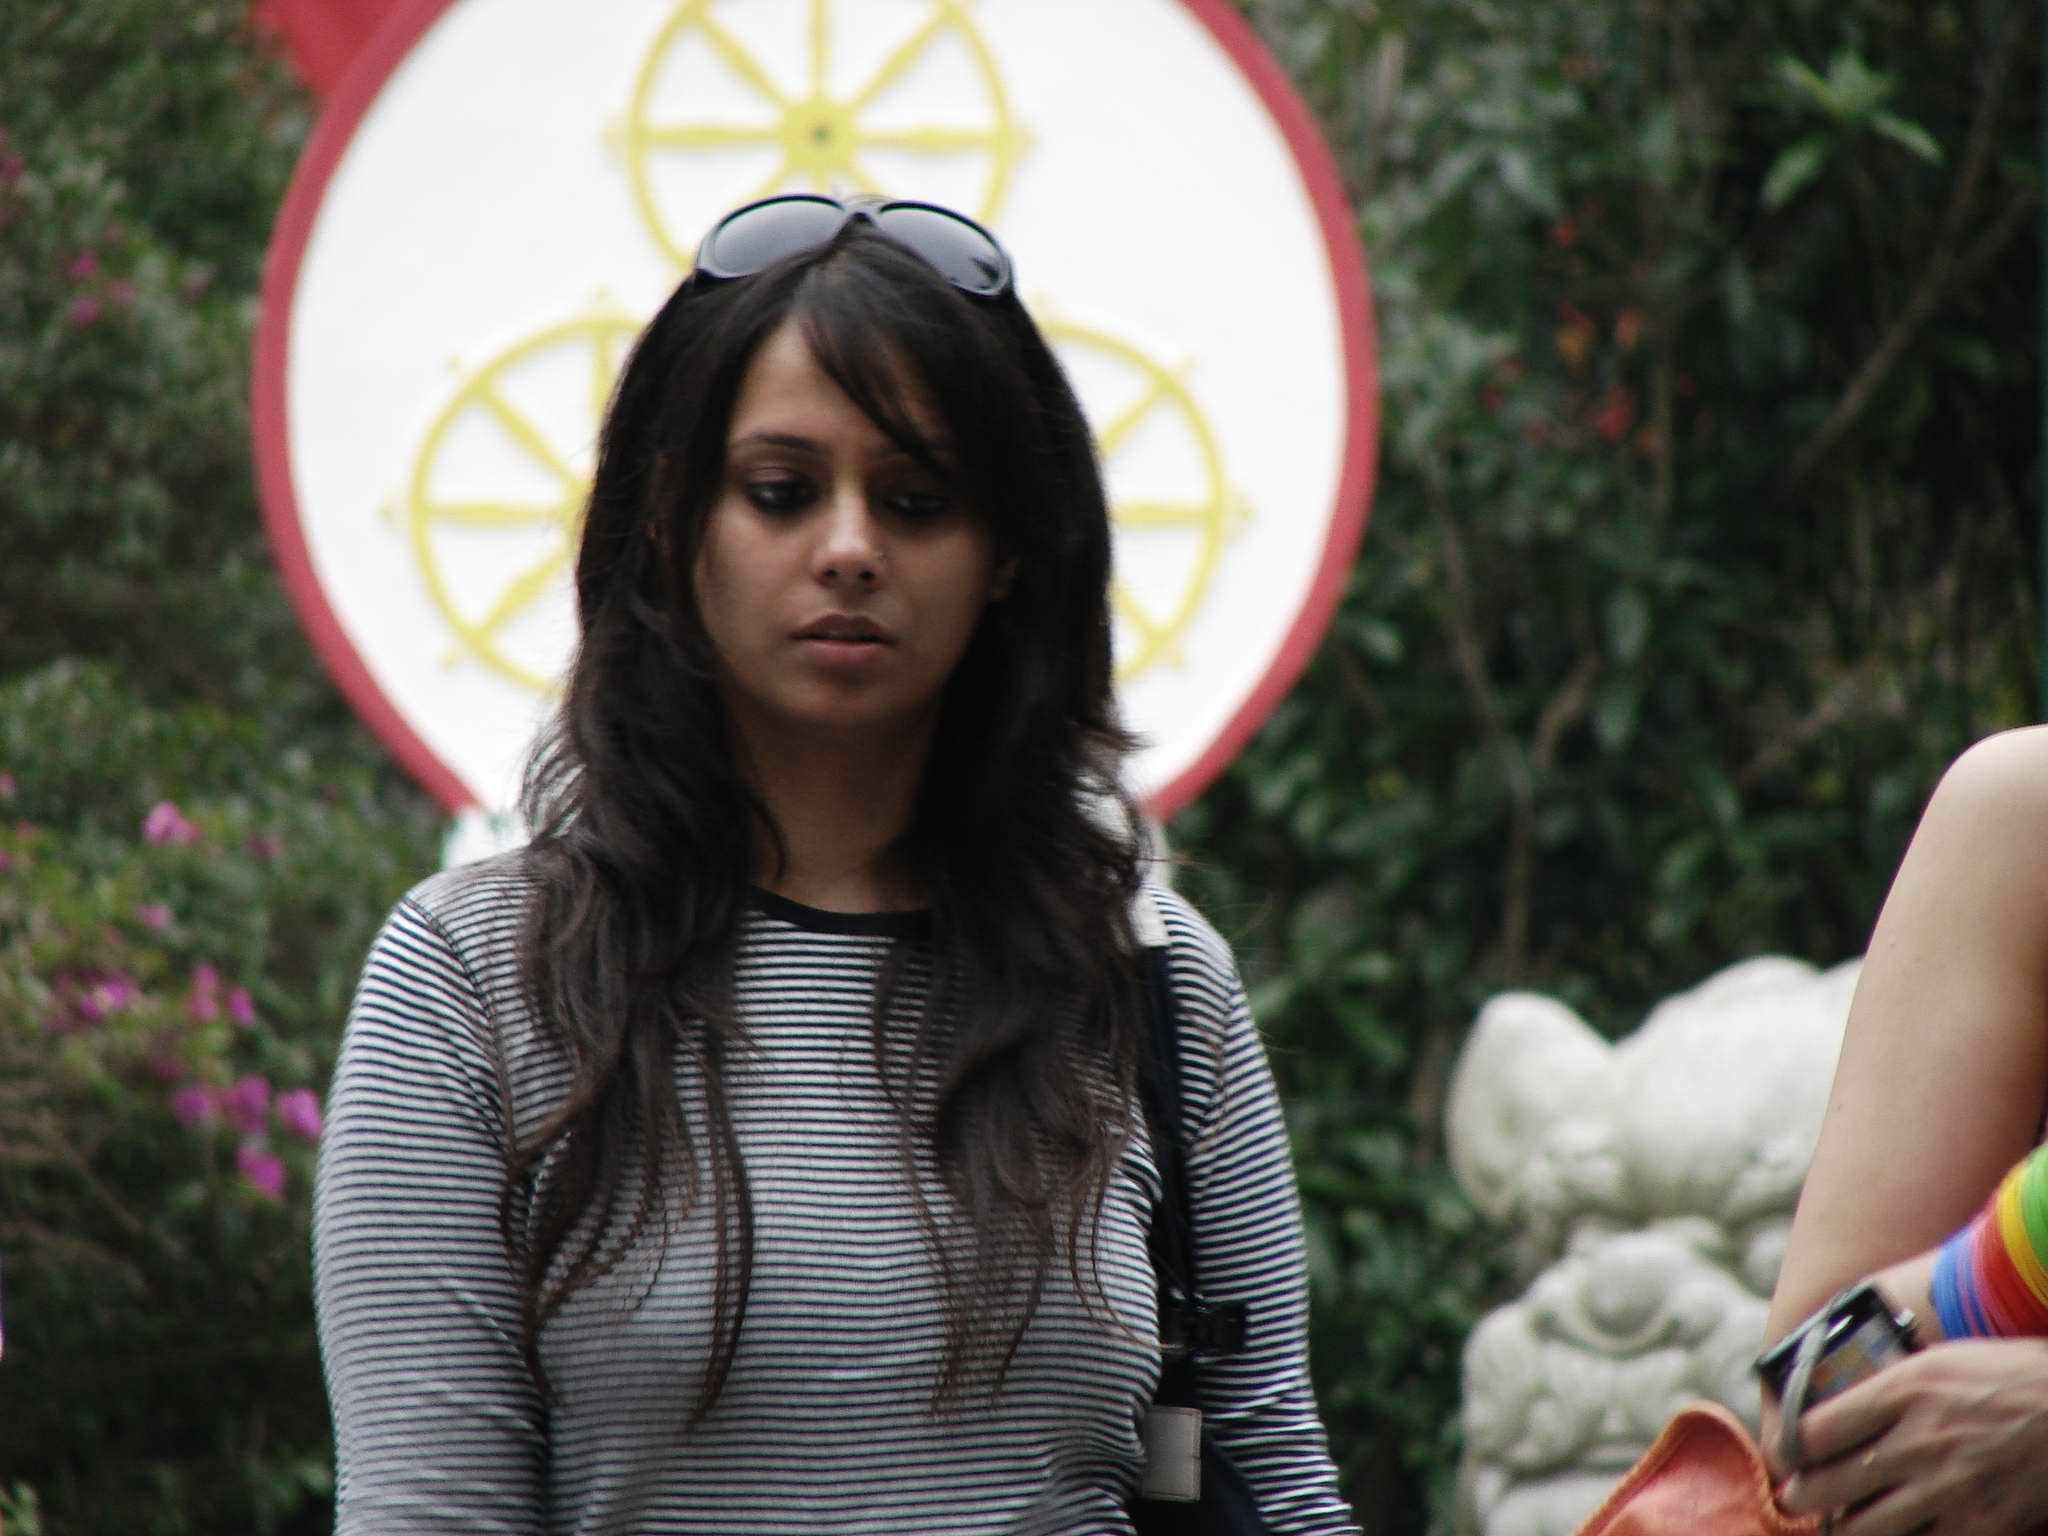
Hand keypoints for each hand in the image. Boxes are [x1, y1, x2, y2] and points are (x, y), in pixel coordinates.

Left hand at [1776, 1339, 2047, 1535]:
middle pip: (1824, 1487)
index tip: (1790, 1456)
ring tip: (1845, 1519)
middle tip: (1799, 1497)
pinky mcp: (1981, 1526)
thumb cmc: (2011, 1376)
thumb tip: (1839, 1409)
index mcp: (1902, 1391)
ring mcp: (1948, 1490)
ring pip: (1862, 1530)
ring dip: (1847, 1526)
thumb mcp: (1938, 1361)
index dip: (1790, 1449)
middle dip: (1800, 1497)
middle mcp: (1917, 1442)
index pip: (1812, 1430)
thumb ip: (1887, 1389)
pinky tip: (1904, 1530)